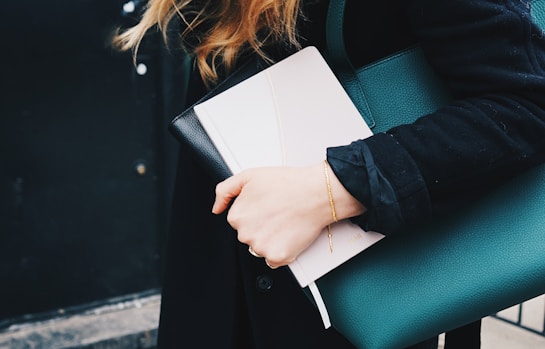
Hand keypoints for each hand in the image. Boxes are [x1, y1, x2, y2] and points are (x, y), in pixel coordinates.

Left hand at [212, 162, 365, 267]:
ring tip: (285, 222)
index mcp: (237, 216)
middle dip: (261, 227)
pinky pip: (274, 260)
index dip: (254, 213)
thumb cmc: (287, 183)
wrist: (316, 193)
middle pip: (249, 236)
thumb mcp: (249, 176)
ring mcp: (262, 248)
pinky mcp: (278, 257)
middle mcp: (246, 234)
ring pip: (261, 249)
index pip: (238, 221)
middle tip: (277, 213)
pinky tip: (289, 234)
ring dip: (270, 240)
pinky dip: (282, 251)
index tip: (266, 206)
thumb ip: (225, 190)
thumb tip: (216, 209)